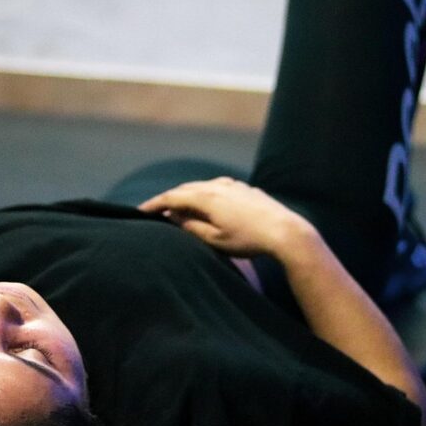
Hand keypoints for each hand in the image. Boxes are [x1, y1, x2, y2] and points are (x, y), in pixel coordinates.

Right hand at [138, 177, 313, 257]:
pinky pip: (217, 187)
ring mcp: (233, 185)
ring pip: (202, 186)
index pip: (172, 197)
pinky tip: (206, 202)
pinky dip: (204, 194)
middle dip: (169, 198)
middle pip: (186, 188)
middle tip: (156, 210)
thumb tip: (175, 217)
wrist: (285, 232)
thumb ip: (191, 227)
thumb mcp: (215, 240)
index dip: (155, 204)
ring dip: (187, 195)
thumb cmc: (248, 240)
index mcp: (206, 197)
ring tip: (178, 207)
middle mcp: (218, 185)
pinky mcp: (245, 189)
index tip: (140, 211)